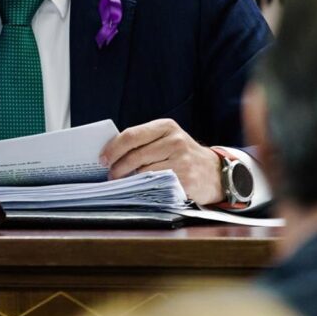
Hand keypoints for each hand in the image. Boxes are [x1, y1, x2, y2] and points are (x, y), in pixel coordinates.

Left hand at [99, 119, 222, 204]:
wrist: (214, 172)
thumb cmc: (182, 155)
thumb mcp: (167, 140)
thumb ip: (144, 142)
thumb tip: (111, 154)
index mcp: (166, 126)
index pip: (132, 135)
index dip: (113, 148)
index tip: (102, 158)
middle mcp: (174, 140)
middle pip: (135, 155)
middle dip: (117, 167)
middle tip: (110, 175)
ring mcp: (181, 160)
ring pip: (143, 171)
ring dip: (128, 179)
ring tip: (121, 182)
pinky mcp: (185, 178)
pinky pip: (156, 184)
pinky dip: (143, 188)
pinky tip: (138, 189)